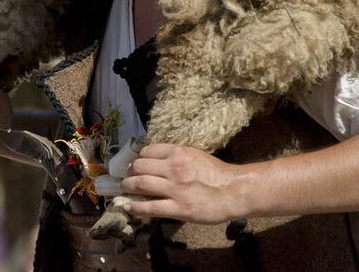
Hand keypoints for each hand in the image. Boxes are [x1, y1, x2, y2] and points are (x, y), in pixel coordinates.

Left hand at [120, 144, 246, 223]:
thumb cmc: (217, 173)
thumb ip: (176, 156)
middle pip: (140, 167)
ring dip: (128, 186)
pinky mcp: (178, 208)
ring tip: (124, 189)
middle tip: (128, 177)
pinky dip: (136, 207)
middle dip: (130, 172)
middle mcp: (173, 168)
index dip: (138, 158)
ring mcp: (175, 188)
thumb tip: (157, 159)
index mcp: (178, 153)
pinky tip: (128, 207)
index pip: (148, 151)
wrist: (234, 191)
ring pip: (141, 184)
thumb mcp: (195, 155)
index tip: (136, 164)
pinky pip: (150, 207)